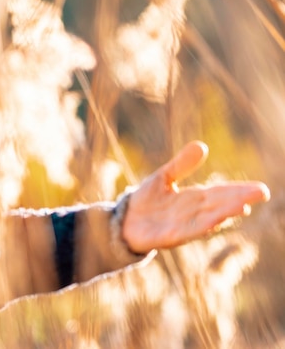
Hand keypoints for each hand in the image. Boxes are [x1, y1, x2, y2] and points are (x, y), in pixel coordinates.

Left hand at [122, 140, 269, 253]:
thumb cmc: (145, 201)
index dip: (239, 190)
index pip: (220, 193)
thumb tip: (202, 146)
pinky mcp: (169, 237)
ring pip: (208, 219)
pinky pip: (187, 232)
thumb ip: (181, 164)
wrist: (123, 222)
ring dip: (224, 213)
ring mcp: (183, 226)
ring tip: (243, 206)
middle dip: (239, 200)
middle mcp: (192, 213)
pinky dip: (200, 227)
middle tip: (261, 193)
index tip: (260, 189)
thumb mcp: (164, 177)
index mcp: (194, 199)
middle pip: (219, 205)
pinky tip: (214, 222)